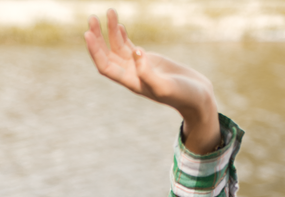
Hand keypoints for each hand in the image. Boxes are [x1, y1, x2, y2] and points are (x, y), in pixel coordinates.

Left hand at [84, 9, 220, 153]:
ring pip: (118, 47)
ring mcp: (138, 67)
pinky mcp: (148, 60)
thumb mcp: (165, 86)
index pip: (106, 67)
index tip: (88, 34)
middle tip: (92, 18)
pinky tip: (119, 25)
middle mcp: (131, 75)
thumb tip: (136, 52)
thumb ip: (148, 72)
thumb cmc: (182, 95)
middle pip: (107, 55)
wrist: (196, 96)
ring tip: (109, 11)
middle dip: (98, 37)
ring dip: (111, 31)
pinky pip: (129, 46)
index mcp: (132, 83)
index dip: (95, 52)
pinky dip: (122, 35)